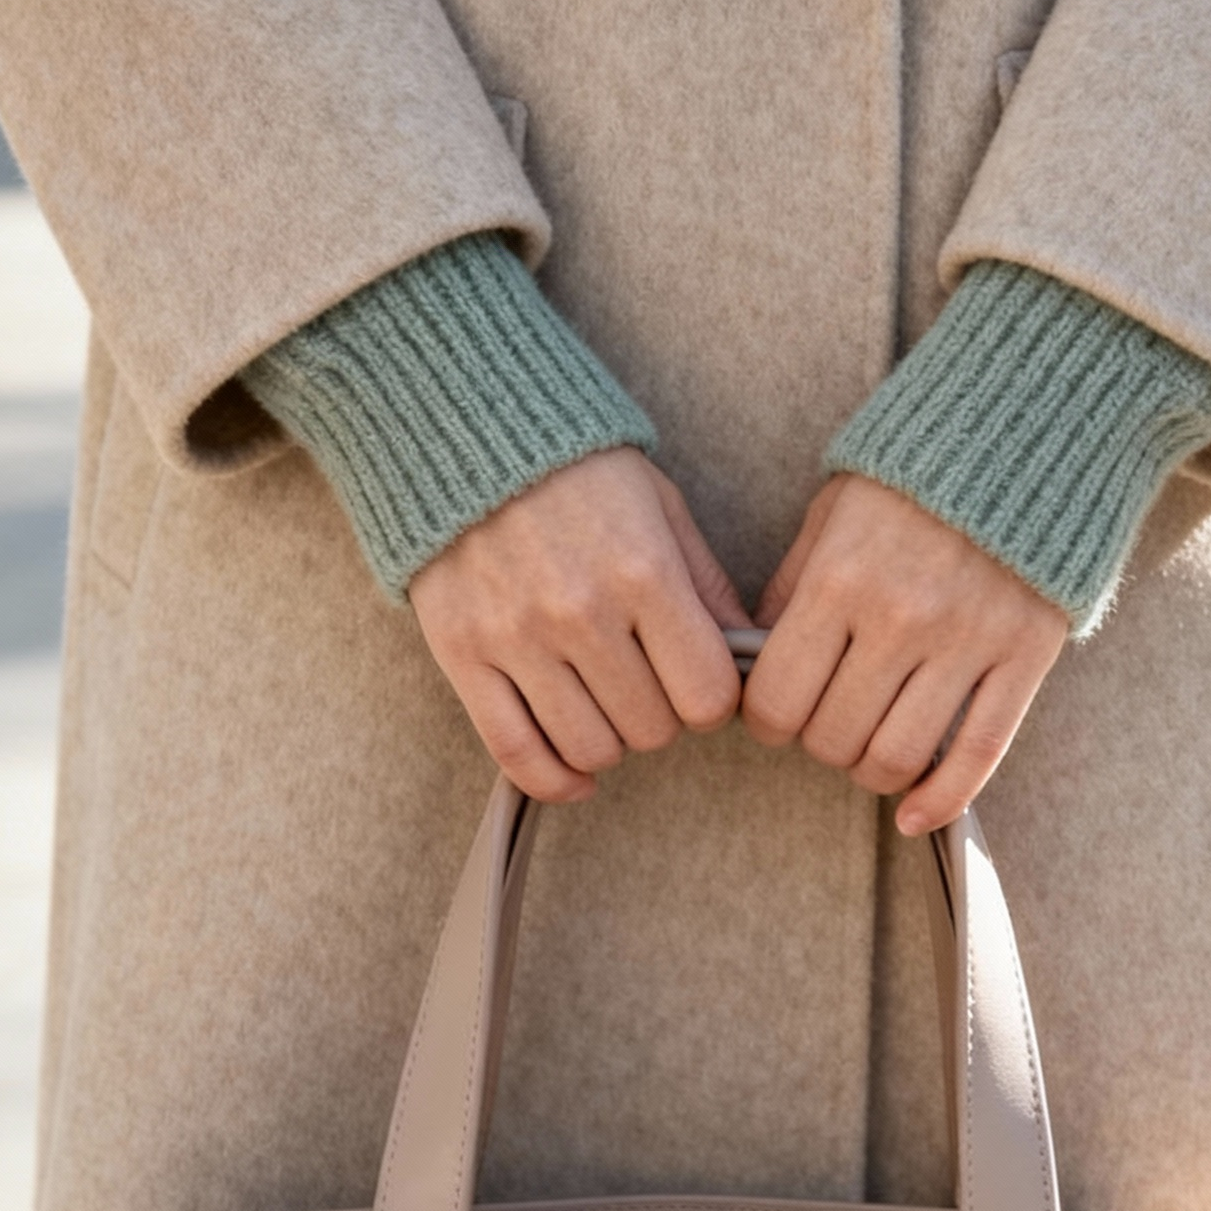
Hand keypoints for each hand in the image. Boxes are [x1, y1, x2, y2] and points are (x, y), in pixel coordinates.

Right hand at [409, 447, 750, 802]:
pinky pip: (515, 752)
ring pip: (590, 748)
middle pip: (652, 730)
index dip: (713, 703)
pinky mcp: (463, 655)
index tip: (698, 685)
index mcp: (643, 573)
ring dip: (611, 742)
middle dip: (661, 718)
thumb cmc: (577, 469)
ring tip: (606, 706)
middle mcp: (581, 613)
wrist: (467, 429)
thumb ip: (707, 586)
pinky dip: (554, 780)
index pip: (706, 697)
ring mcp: (517, 638)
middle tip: (647, 686)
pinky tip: (576, 776)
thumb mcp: (661, 507)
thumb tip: (748, 657)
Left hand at [741, 473, 1066, 834]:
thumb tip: (756, 665)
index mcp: (841, 579)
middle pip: (833, 738)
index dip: (765, 722)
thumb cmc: (917, 477)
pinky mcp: (1026, 656)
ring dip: (871, 772)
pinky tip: (915, 815)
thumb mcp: (834, 512)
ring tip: (869, 748)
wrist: (1031, 433)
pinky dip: (941, 800)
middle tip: (825, 725)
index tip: (775, 714)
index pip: (777, 699)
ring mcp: (968, 640)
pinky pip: (979, 755)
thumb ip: (793, 590)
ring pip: (898, 758)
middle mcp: (902, 616)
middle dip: (818, 745)